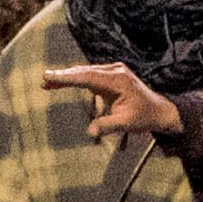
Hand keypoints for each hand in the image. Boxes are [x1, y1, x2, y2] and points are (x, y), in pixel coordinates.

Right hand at [47, 63, 182, 143]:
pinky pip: (90, 76)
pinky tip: (61, 82)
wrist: (159, 110)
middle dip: (64, 76)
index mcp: (118, 80)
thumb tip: (90, 130)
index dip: (68, 77)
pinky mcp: (111, 76)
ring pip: (85, 72)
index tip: (51, 76)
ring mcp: (113, 72)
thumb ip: (108, 125)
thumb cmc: (144, 117)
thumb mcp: (126, 124)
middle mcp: (115, 71)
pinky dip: (76, 80)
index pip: (88, 76)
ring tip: (47, 82)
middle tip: (44, 79)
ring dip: (68, 77)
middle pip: (84, 71)